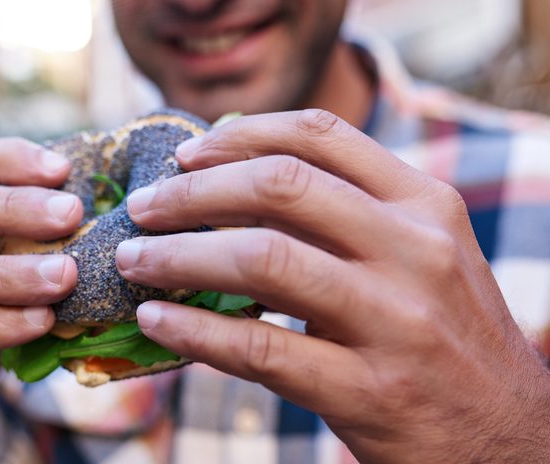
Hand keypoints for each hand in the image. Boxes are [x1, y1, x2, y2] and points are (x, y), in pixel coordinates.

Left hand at [116, 110, 549, 461]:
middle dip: (194, 192)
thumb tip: (233, 186)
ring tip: (134, 260)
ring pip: (263, 260)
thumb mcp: (419, 257)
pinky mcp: (368, 391)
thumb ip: (348, 215)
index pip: (321, 137)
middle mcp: (415, 250)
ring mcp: (395, 320)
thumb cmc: (445, 336)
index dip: (240, 136)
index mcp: (424, 205)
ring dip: (180, 256)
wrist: (510, 438)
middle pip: (281, 186)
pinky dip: (195, 331)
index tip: (189, 153)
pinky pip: (260, 349)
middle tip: (145, 208)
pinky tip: (157, 322)